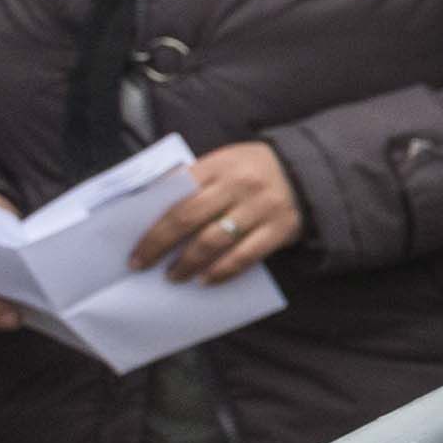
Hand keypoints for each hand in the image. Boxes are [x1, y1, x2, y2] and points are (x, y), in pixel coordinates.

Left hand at [132, 145, 305, 284]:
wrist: (306, 171)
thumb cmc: (250, 170)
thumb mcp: (223, 163)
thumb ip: (192, 180)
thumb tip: (149, 207)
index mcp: (219, 165)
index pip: (176, 196)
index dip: (153, 226)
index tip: (136, 250)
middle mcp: (240, 184)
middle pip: (189, 219)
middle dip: (161, 246)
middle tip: (144, 266)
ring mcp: (262, 207)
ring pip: (215, 241)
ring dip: (188, 263)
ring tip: (173, 276)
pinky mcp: (280, 229)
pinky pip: (245, 256)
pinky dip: (222, 271)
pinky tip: (206, 280)